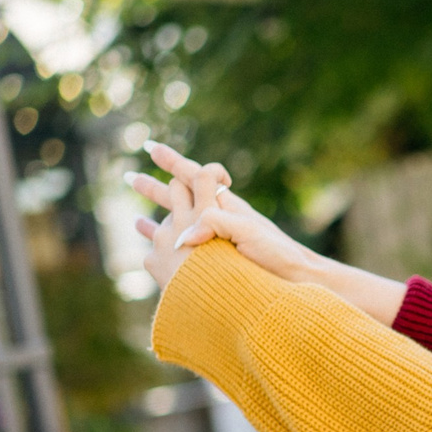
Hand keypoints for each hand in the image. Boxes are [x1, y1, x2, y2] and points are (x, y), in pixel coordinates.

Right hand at [130, 141, 408, 324]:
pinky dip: (171, 251)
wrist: (301, 283)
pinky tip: (160, 257)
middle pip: (181, 200)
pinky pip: (188, 253)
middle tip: (130, 178)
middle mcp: (221, 221)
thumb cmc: (280, 256)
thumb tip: (182, 238)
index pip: (194, 178)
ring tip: (135, 220)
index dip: (172, 163)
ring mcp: (221, 242)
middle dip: (155, 190)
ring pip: (181, 227)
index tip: (151, 148)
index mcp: (227, 207)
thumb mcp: (248, 234)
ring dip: (158, 222)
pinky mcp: (222, 263)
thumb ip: (214, 225)